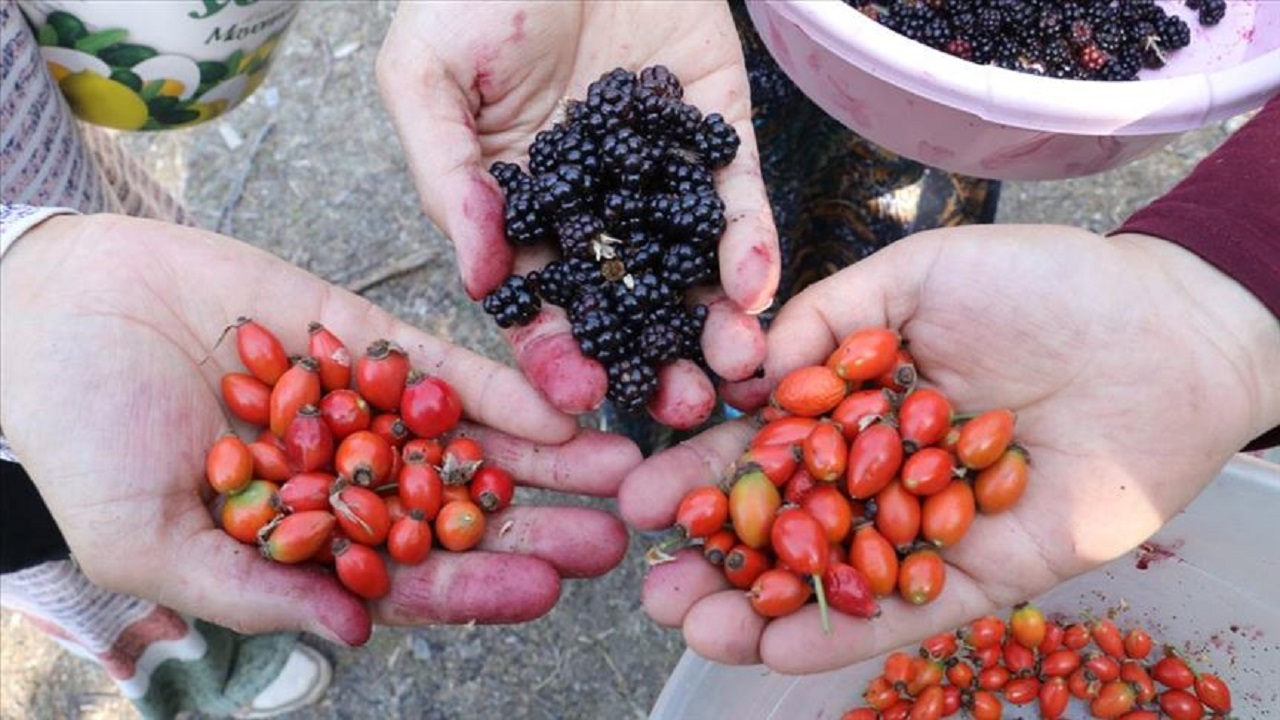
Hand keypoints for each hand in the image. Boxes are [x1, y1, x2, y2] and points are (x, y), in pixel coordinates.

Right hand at [0, 214, 638, 645]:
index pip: (408, 576)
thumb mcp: (144, 539)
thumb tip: (355, 632)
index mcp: (304, 538)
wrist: (52, 310)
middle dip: (537, 523)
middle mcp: (345, 473)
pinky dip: (493, 385)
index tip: (548, 588)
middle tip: (618, 530)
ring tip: (619, 466)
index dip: (477, 585)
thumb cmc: (78, 438)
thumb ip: (251, 585)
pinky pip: (435, 363)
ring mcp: (358, 401)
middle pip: (459, 508)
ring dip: (544, 455)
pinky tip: (556, 405)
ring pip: (466, 437)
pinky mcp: (356, 333)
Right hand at [376, 0, 777, 426]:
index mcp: (519, 214)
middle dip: (653, 367)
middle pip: (627, 310)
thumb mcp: (428, 74)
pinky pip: (739, 203)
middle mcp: (594, 213)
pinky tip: (755, 286)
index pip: (540, 306)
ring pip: (691, 273)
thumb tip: (480, 280)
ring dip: (714, 327)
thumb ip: (447, 175)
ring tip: (735, 368)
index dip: (557, 358)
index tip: (577, 398)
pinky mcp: (720, 140)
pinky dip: (751, 245)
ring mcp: (661, 182)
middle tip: (682, 413)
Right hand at [618, 224, 1279, 671]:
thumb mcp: (918, 274)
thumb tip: (747, 373)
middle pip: (783, 523)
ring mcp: (928, 530)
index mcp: (859, 404)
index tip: (637, 493)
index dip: (700, 473)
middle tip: (647, 583)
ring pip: (830, 579)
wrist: (1163, 336)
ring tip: (690, 626)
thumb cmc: (1045, 288)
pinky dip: (840, 632)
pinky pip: (904, 614)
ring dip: (756, 610)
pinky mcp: (982, 576)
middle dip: (712, 556)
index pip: (763, 446)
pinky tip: (773, 650)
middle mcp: (882, 473)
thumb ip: (829, 317)